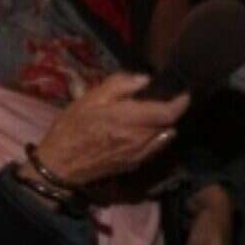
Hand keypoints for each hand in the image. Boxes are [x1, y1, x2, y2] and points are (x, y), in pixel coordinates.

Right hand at [35, 73, 188, 186]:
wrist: (59, 164)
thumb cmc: (73, 127)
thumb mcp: (91, 98)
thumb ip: (120, 85)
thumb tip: (144, 80)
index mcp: (130, 119)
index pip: (168, 112)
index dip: (181, 102)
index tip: (185, 92)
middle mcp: (140, 138)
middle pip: (169, 124)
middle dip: (172, 111)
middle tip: (167, 99)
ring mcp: (139, 153)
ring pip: (164, 137)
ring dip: (165, 124)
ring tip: (156, 113)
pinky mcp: (134, 164)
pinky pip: (155, 148)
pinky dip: (158, 137)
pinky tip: (146, 130)